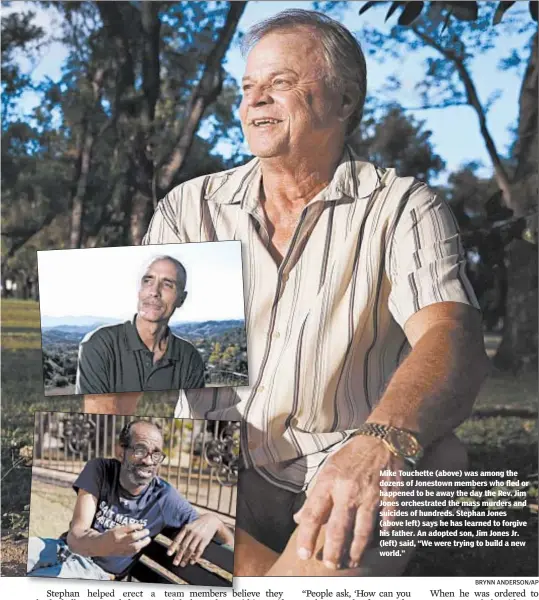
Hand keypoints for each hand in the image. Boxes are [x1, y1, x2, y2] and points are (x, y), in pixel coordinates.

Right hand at [101, 523, 150, 555]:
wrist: (99, 545)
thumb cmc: (110, 534)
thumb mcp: (116, 528)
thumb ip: (127, 528)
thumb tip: (139, 527)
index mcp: (116, 532)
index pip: (129, 527)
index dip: (137, 525)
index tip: (141, 525)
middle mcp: (119, 540)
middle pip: (133, 537)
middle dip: (142, 534)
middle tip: (147, 531)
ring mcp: (120, 548)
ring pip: (134, 547)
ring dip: (143, 543)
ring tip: (148, 539)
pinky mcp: (121, 554)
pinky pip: (132, 552)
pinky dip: (137, 549)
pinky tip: (140, 546)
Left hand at [167, 514, 221, 566]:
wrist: (212, 520)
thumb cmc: (198, 524)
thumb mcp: (190, 525)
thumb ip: (183, 534)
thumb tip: (175, 546)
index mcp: (186, 528)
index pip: (178, 539)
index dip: (173, 547)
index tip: (168, 554)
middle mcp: (192, 532)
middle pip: (184, 546)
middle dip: (179, 555)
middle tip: (175, 563)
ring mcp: (199, 536)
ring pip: (191, 549)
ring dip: (186, 558)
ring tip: (182, 564)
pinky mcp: (205, 540)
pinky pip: (199, 550)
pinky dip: (195, 557)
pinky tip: (192, 562)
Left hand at [293, 435, 406, 569]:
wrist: (381, 439)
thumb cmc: (351, 456)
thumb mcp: (327, 470)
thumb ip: (314, 496)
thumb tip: (299, 519)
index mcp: (329, 482)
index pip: (313, 514)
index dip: (307, 537)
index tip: (304, 553)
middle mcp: (348, 490)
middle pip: (339, 528)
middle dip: (333, 551)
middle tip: (330, 566)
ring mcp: (370, 494)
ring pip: (363, 530)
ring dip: (356, 550)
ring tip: (352, 561)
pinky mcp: (389, 495)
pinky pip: (387, 520)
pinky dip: (383, 534)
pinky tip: (379, 543)